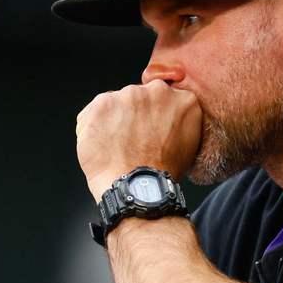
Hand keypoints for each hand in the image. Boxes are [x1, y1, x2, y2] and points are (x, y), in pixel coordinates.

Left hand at [76, 80, 202, 196]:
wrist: (138, 190)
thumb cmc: (161, 175)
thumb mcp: (189, 146)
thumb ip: (180, 123)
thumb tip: (169, 122)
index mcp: (184, 101)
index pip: (164, 99)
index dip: (154, 116)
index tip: (150, 129)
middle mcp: (158, 92)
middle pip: (140, 98)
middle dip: (134, 115)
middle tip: (133, 140)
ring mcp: (129, 96)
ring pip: (116, 103)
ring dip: (113, 120)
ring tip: (116, 147)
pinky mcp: (103, 104)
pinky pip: (93, 113)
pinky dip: (93, 127)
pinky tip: (102, 146)